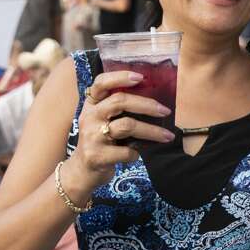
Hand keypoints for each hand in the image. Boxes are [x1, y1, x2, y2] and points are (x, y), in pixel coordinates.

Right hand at [68, 70, 174, 188]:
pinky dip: (136, 153)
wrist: (81, 172)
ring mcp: (91, 136)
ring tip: (168, 136)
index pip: (101, 83)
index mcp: (91, 104)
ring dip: (152, 131)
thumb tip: (154, 99)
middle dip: (147, 105)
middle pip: (120, 101)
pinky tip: (137, 155)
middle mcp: (89, 117)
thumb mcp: (102, 121)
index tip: (141, 77)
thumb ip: (118, 109)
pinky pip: (126, 151)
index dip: (120, 77)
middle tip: (165, 111)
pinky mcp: (96, 156)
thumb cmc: (100, 142)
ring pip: (127, 126)